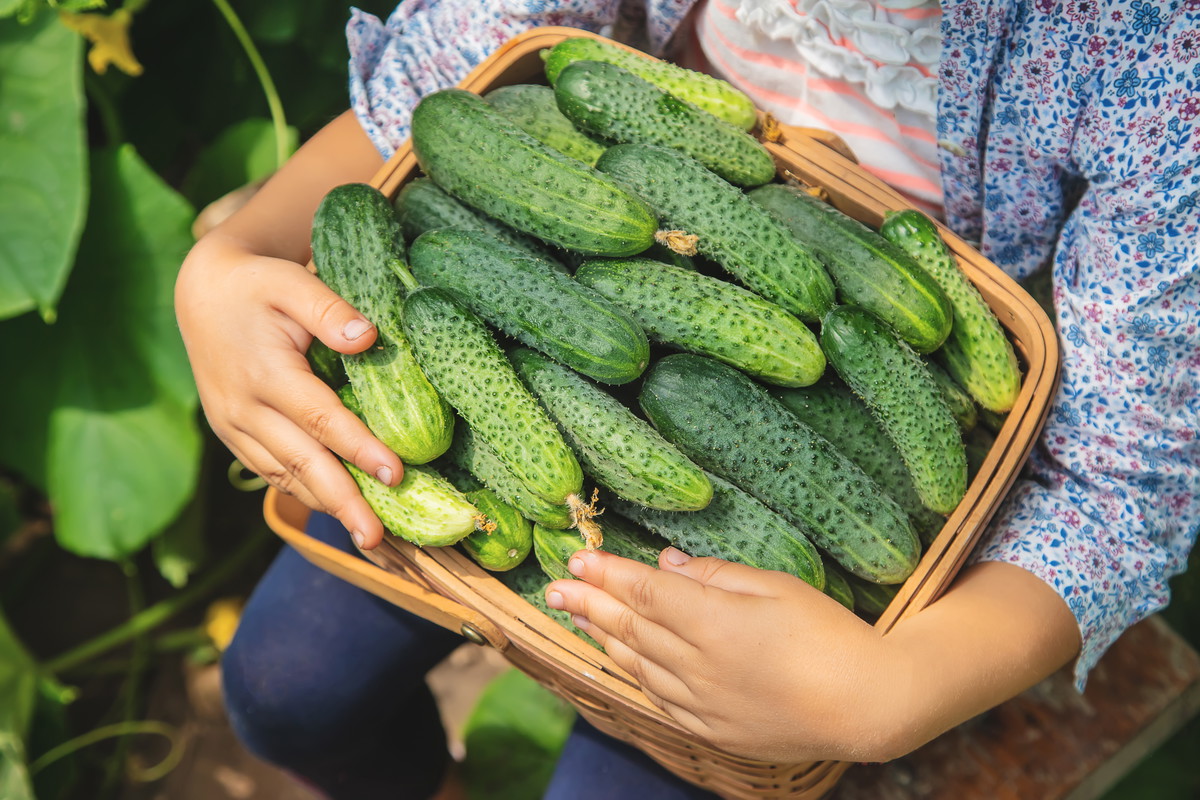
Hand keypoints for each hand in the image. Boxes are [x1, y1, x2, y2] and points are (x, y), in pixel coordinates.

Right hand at [175, 233, 402, 548]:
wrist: (202, 293)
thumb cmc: (257, 284)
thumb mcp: (290, 282)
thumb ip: (328, 308)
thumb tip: (368, 337)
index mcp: (264, 374)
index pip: (320, 419)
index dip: (358, 448)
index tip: (396, 474)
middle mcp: (243, 409)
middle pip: (303, 463)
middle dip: (343, 502)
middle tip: (377, 538)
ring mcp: (234, 427)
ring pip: (285, 476)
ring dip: (326, 506)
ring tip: (367, 535)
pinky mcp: (233, 435)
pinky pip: (270, 472)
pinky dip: (303, 493)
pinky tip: (335, 509)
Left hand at [545, 547, 909, 762]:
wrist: (867, 705)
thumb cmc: (829, 634)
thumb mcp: (775, 585)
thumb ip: (712, 575)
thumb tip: (663, 564)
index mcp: (713, 622)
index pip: (643, 592)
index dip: (607, 574)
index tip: (578, 559)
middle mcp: (698, 664)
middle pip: (630, 627)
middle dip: (587, 603)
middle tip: (553, 587)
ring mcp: (702, 702)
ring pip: (637, 664)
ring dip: (602, 638)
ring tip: (577, 617)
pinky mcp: (713, 729)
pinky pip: (659, 697)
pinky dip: (634, 673)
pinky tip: (621, 659)